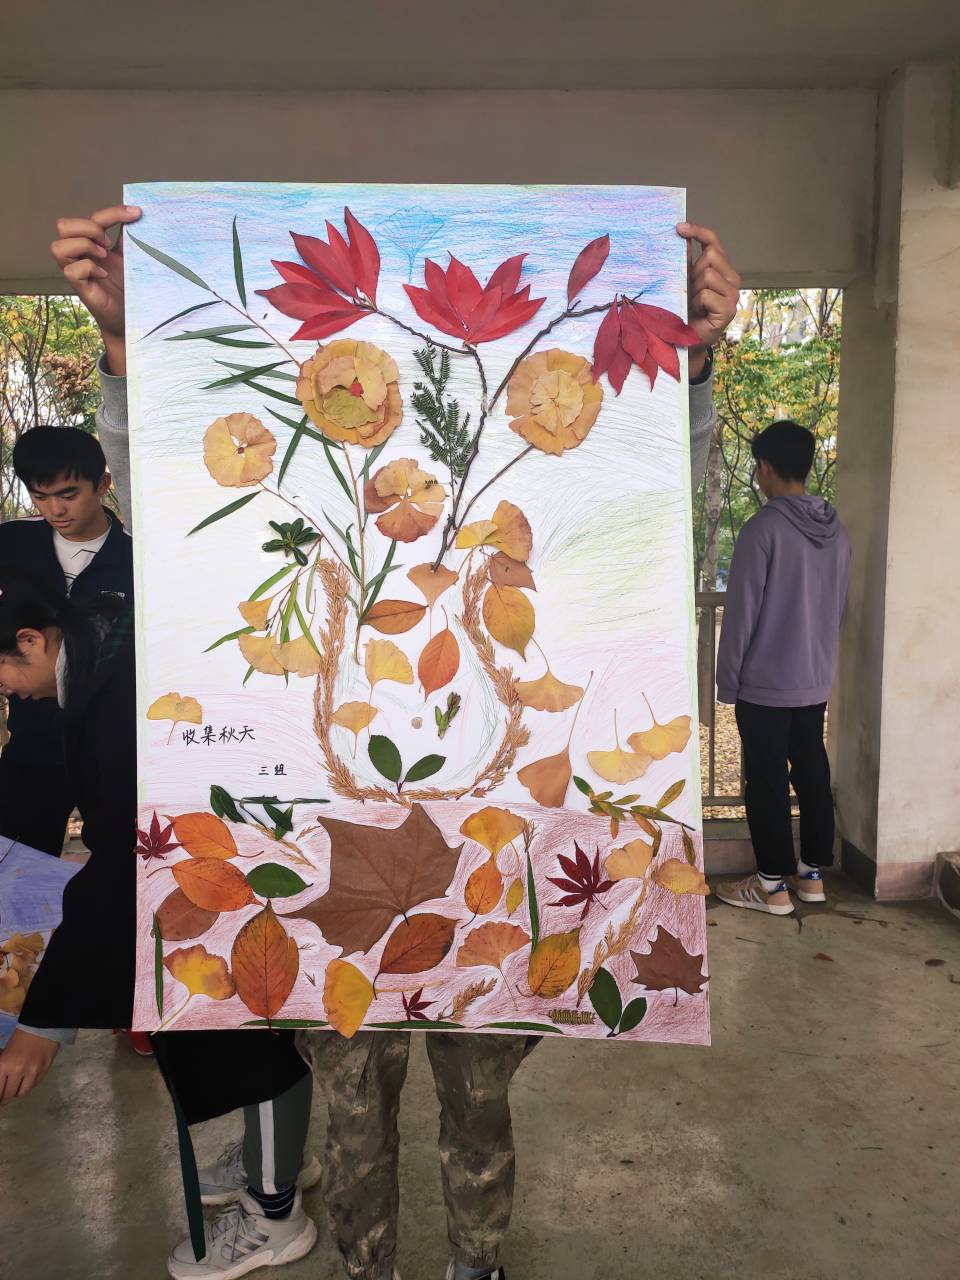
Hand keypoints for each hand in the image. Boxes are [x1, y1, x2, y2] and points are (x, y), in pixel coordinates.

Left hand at [0, 1027, 58, 1103]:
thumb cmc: (19, 1039)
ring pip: (22, 1093)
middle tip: (4, 1100)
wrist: (42, 1027)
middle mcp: (17, 1071)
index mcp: (4, 1065)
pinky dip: (29, 1086)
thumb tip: (1, 1083)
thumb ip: (2, 1070)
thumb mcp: (5, 1054)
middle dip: (5, 1099)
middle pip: (9, 1094)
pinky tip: (27, 1081)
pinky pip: (34, 1085)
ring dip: (18, 1093)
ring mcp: (32, 1072)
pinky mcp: (44, 1071)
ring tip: (16, 1090)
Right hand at [50, 204, 141, 375]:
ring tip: (104, 257)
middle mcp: (81, 255)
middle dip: (89, 228)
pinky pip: (71, 270)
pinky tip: (103, 275)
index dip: (112, 212)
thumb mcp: (132, 257)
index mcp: (94, 244)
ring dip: (84, 247)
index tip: (137, 213)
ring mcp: (78, 271)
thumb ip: (130, 236)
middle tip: (108, 243)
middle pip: (64, 225)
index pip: (93, 218)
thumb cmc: (130, 286)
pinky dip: (88, 268)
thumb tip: (139, 213)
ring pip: (59, 246)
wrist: (132, 316)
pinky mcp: (80, 288)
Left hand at [676, 222, 740, 377]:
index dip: (698, 232)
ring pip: (708, 275)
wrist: (686, 342)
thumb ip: (687, 262)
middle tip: (689, 291)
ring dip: (694, 289)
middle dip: (693, 271)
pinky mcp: (728, 311)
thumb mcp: (684, 282)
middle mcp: (732, 279)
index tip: (679, 227)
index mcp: (722, 270)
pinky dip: (697, 303)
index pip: (714, 242)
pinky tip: (698, 313)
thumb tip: (681, 236)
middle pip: (710, 256)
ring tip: (693, 304)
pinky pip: (706, 294)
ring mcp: (733, 295)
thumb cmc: (686, 311)